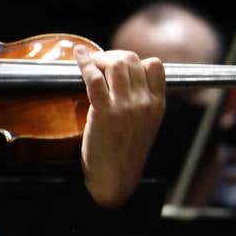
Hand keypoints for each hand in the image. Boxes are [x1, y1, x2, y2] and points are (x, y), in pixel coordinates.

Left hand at [74, 44, 165, 206]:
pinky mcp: (104, 113)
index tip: (120, 65)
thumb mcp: (144, 126)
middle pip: (132, 60)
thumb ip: (141, 102)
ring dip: (99, 58)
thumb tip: (123, 78)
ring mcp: (126, 107)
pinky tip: (78, 56)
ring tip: (89, 62)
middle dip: (113, 55)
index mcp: (158, 105)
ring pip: (115, 64)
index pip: (155, 65)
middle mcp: (145, 103)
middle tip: (99, 62)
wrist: (115, 180)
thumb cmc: (124, 153)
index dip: (135, 60)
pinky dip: (84, 63)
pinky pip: (94, 78)